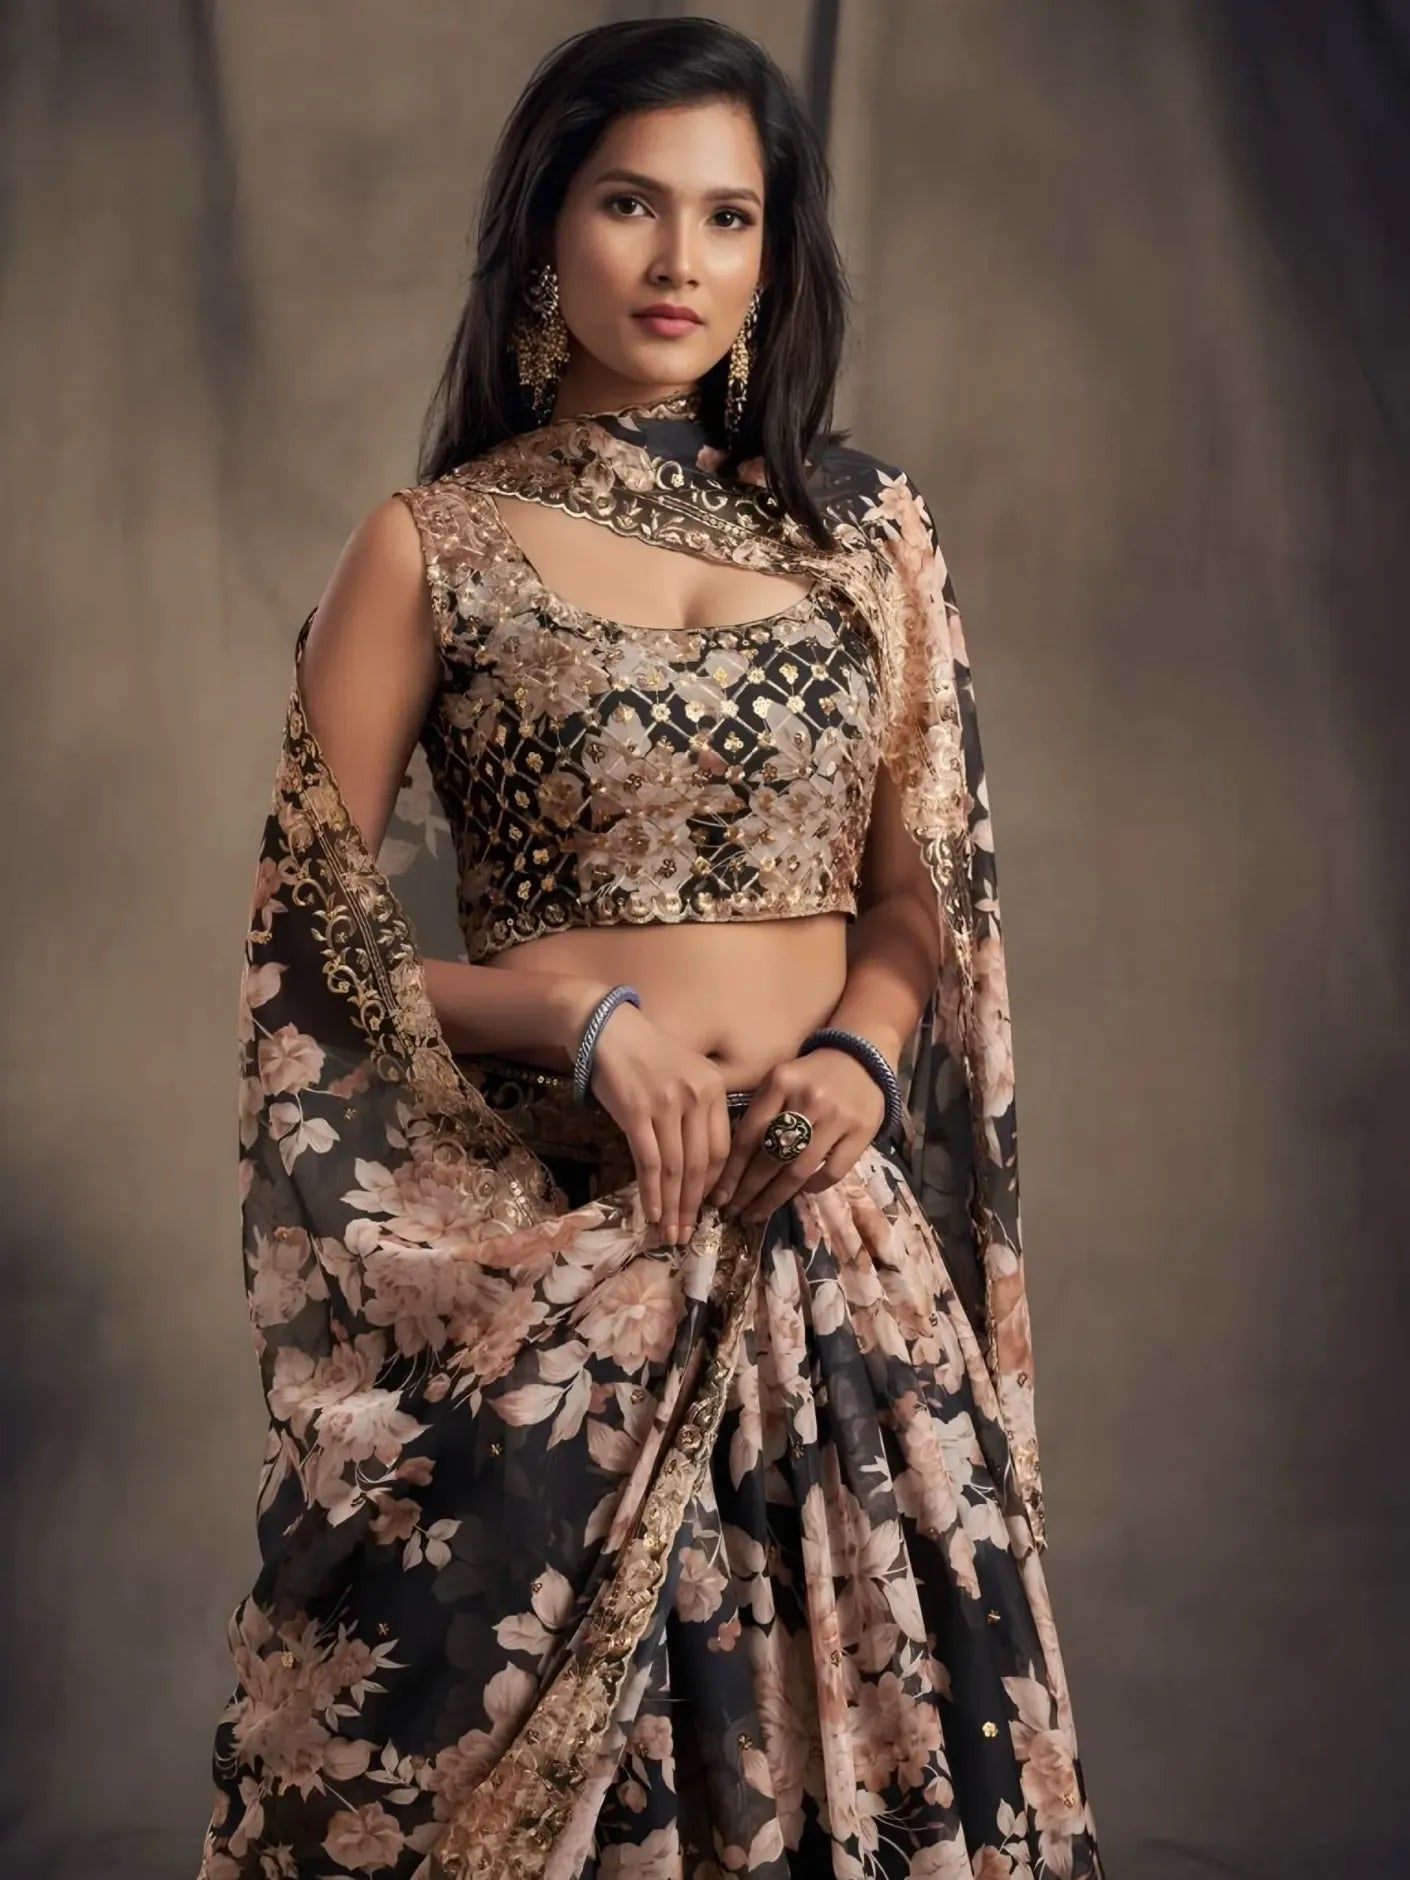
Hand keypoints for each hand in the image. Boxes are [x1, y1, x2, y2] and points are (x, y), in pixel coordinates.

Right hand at [585, 1001, 731, 1248]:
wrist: (607, 1027)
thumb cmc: (645, 1053)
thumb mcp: (685, 1074)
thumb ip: (697, 1111)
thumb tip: (697, 1165)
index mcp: (714, 1089)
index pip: (722, 1149)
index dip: (715, 1185)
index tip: (708, 1208)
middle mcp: (696, 1097)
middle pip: (701, 1165)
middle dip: (694, 1206)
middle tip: (688, 1234)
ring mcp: (666, 1105)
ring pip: (676, 1169)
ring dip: (673, 1208)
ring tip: (670, 1234)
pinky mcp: (637, 1112)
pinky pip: (649, 1163)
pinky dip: (652, 1193)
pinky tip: (651, 1212)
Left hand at [706, 1048, 885, 1224]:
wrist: (861, 1058)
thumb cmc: (810, 1075)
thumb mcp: (779, 1080)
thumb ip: (759, 1113)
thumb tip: (732, 1166)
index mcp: (781, 1082)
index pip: (748, 1135)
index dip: (732, 1170)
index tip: (719, 1196)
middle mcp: (808, 1099)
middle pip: (771, 1156)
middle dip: (748, 1190)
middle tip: (734, 1213)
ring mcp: (837, 1118)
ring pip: (799, 1169)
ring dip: (774, 1197)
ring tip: (757, 1213)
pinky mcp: (862, 1132)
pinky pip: (831, 1172)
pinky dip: (812, 1187)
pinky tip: (798, 1192)